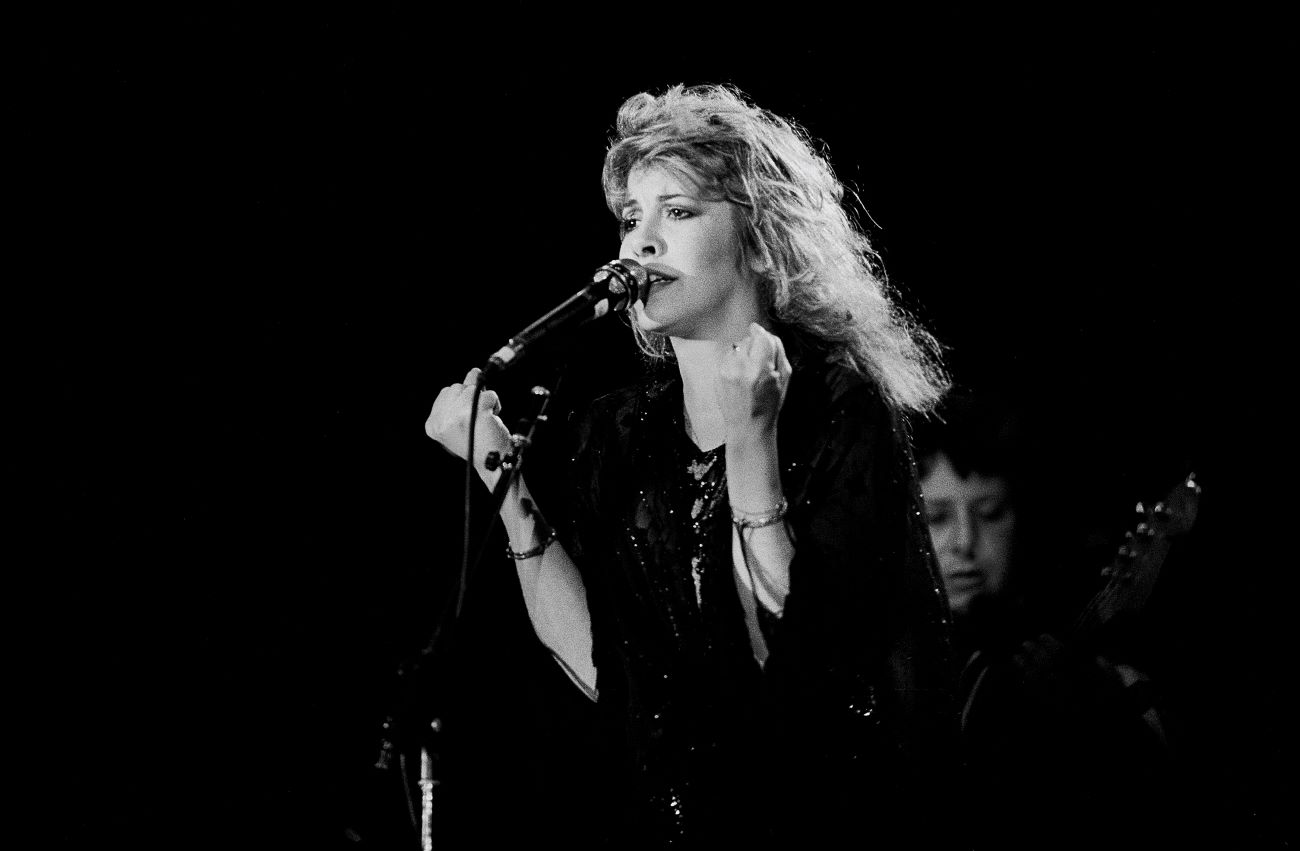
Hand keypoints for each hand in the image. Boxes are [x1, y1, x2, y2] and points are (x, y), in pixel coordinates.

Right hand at [425, 368, 512, 487]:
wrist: (493, 465)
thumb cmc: (479, 443)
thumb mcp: (464, 419)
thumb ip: (464, 396)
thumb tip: (474, 372)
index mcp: (433, 424)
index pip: (446, 392)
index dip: (462, 401)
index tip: (467, 420)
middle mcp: (442, 420)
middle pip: (458, 387)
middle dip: (472, 399)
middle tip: (477, 422)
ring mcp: (458, 415)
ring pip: (474, 388)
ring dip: (485, 401)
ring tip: (485, 421)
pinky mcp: (477, 412)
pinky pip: (489, 394)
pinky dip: (495, 404)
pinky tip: (492, 421)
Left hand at [714, 322, 791, 447]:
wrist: (748, 426)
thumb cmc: (769, 404)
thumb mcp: (784, 378)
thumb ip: (778, 352)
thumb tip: (768, 333)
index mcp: (760, 369)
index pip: (760, 337)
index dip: (762, 333)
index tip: (761, 333)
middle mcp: (740, 368)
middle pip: (748, 339)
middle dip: (755, 345)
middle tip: (760, 362)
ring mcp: (726, 371)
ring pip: (737, 346)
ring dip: (744, 353)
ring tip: (749, 371)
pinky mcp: (717, 375)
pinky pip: (727, 357)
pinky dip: (734, 361)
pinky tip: (740, 376)